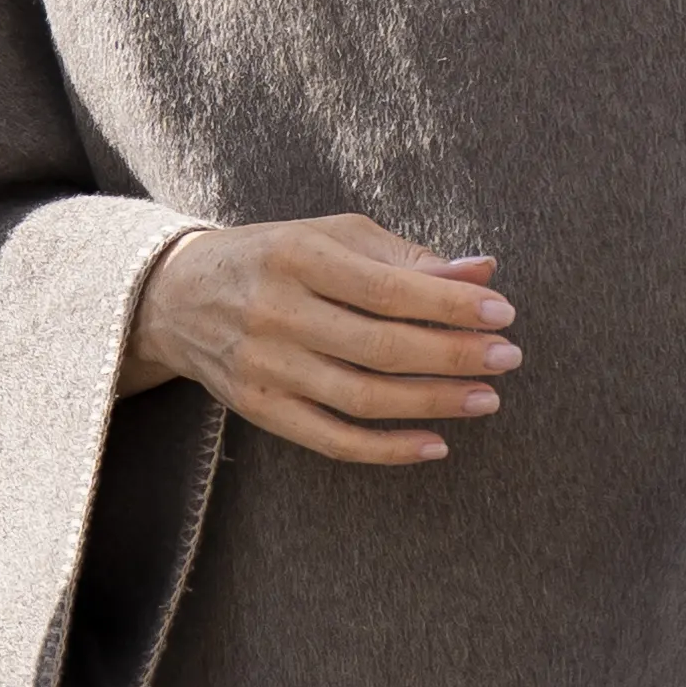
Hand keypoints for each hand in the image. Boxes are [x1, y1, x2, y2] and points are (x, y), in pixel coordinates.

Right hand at [121, 215, 518, 467]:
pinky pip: (333, 440)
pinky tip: (436, 444)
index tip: (502, 313)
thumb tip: (483, 274)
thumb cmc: (274, 257)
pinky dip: (388, 449)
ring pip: (363, 398)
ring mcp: (264, 367)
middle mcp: (275, 312)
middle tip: (508, 358)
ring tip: (487, 398)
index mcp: (296, 255)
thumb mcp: (332, 237)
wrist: (177, 296)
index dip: (450, 305)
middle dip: (454, 355)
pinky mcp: (259, 410)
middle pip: (380, 346)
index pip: (388, 288)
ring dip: (433, 403)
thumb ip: (407, 257)